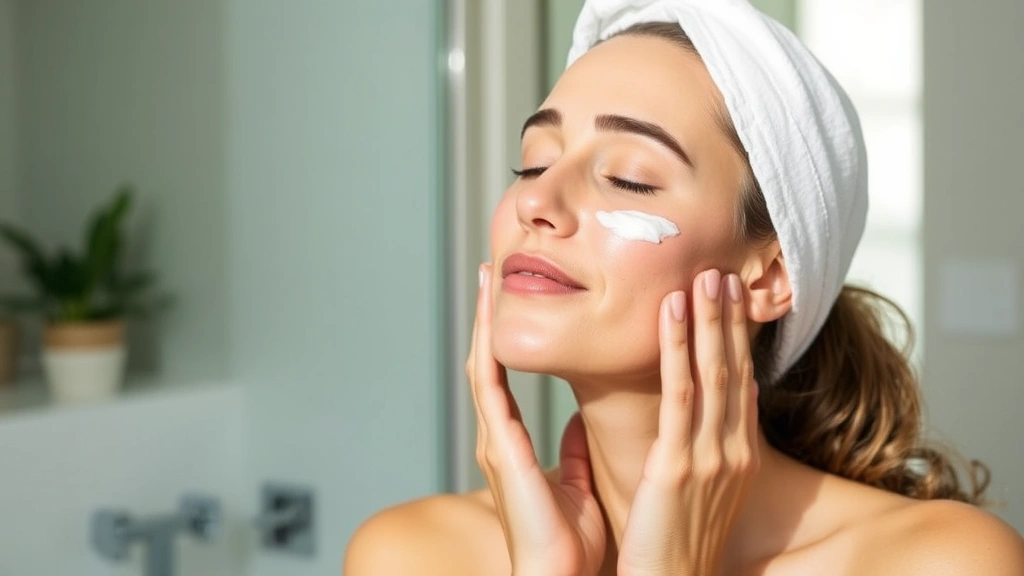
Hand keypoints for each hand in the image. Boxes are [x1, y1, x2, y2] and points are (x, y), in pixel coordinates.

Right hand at [466, 264, 606, 575]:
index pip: (505, 378)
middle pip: (488, 362)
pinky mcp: (501, 449)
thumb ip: (574, 451)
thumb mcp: (576, 484)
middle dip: (487, 317)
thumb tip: (580, 423)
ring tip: (487, 280)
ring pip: (484, 365)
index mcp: (514, 445)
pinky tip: (492, 322)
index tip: (508, 300)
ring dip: (485, 322)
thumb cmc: (568, 545)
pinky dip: (490, 351)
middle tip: (490, 272)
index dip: (504, 338)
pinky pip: (492, 389)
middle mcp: (499, 437)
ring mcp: (495, 441)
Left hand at [618, 270, 759, 575]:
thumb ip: (717, 443)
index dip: (740, 337)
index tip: (734, 298)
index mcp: (740, 456)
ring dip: (709, 320)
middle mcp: (734, 451)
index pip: (744, 382)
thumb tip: (729, 399)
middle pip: (736, 369)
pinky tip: (671, 312)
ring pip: (713, 372)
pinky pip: (679, 392)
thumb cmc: (679, 544)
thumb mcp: (709, 490)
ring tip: (703, 277)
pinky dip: (678, 347)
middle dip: (730, 318)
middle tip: (722, 271)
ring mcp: (710, 456)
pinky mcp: (679, 463)